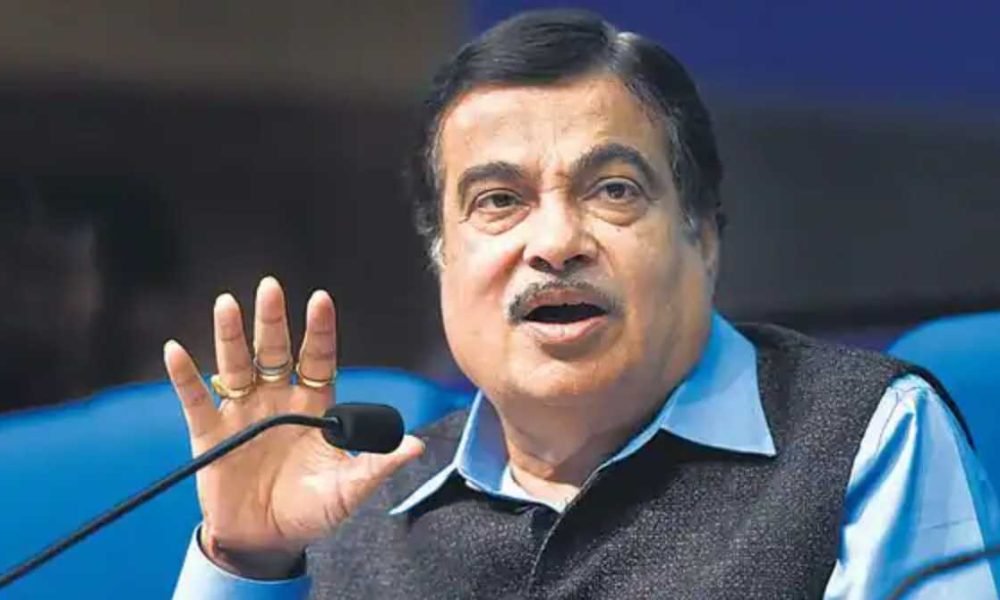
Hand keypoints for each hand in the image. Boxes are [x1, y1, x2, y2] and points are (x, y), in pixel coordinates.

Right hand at [163, 276, 423, 577]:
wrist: (266, 542)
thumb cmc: (311, 511)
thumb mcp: (347, 491)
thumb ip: (376, 467)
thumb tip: (416, 446)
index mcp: (313, 407)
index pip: (317, 358)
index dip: (319, 330)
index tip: (321, 299)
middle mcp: (277, 401)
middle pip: (275, 352)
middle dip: (272, 320)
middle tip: (270, 286)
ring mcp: (242, 414)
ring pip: (235, 366)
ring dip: (230, 336)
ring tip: (226, 304)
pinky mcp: (210, 435)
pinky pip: (195, 400)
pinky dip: (185, 377)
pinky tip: (176, 351)